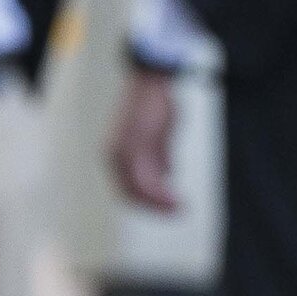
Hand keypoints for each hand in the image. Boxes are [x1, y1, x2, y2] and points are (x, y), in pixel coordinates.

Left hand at [110, 61, 180, 211]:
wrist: (152, 82)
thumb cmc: (154, 107)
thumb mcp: (156, 137)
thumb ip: (158, 156)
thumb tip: (167, 171)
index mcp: (117, 156)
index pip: (128, 191)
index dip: (148, 204)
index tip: (168, 210)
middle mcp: (116, 157)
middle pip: (132, 195)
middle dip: (155, 208)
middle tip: (177, 213)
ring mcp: (125, 153)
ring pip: (141, 190)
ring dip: (161, 203)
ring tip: (181, 208)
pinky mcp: (137, 147)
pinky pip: (148, 179)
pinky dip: (162, 193)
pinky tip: (177, 197)